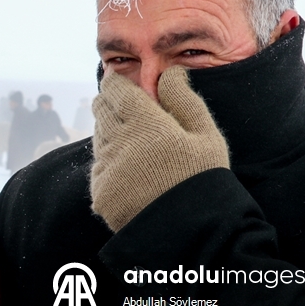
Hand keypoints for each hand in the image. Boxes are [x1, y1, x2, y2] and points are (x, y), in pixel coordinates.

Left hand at [90, 66, 229, 231]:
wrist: (192, 233)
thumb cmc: (204, 179)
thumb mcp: (206, 136)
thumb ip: (184, 99)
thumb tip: (168, 72)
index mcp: (146, 123)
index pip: (115, 89)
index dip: (115, 83)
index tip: (119, 82)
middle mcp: (119, 142)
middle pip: (101, 111)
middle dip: (109, 105)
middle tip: (123, 108)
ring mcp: (106, 169)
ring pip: (98, 138)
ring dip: (109, 134)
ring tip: (133, 142)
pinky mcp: (100, 193)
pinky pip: (98, 169)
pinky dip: (109, 165)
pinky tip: (130, 172)